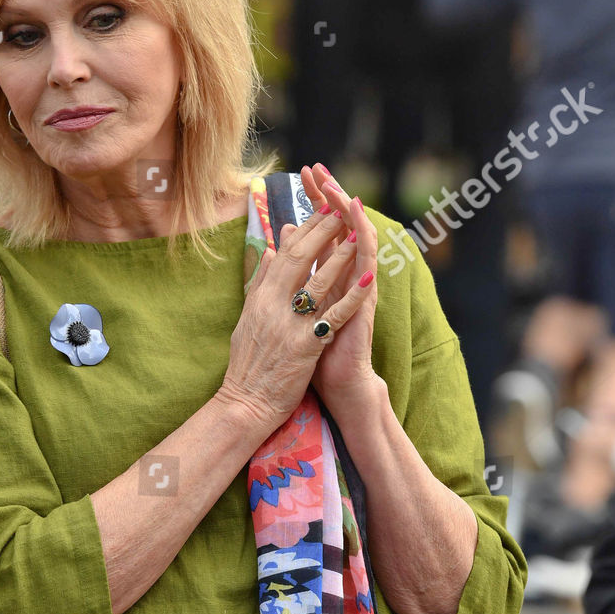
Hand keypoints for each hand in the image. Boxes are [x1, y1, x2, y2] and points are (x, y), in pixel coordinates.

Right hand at [219, 183, 374, 433]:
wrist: (245, 403)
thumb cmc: (248, 364)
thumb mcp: (248, 318)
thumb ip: (259, 284)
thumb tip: (270, 251)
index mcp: (259, 298)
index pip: (284, 255)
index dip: (304, 230)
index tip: (322, 210)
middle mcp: (271, 306)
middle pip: (299, 260)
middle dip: (322, 232)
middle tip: (341, 210)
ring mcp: (289, 326)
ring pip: (318, 283)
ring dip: (340, 257)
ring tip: (357, 235)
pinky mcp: (306, 346)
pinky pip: (334, 315)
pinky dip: (352, 295)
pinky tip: (369, 279)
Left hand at [293, 165, 378, 414]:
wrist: (337, 383)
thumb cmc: (315, 350)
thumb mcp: (296, 306)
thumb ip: (293, 274)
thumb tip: (281, 243)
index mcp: (327, 275)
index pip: (321, 228)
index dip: (312, 201)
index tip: (300, 175)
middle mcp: (345, 275)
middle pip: (339, 225)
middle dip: (328, 196)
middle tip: (316, 168)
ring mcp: (357, 285)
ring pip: (356, 238)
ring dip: (346, 210)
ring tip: (334, 185)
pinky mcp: (365, 301)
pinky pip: (367, 266)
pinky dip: (364, 242)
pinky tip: (359, 221)